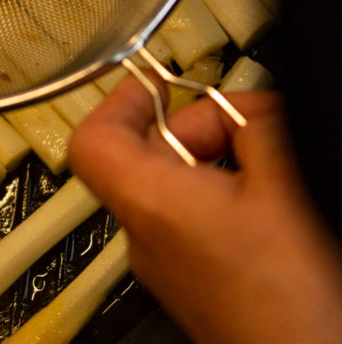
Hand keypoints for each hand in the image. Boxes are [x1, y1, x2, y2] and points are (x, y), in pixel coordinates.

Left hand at [66, 75, 341, 343]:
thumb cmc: (291, 306)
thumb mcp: (281, 190)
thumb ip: (257, 128)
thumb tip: (249, 101)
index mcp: (150, 204)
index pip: (93, 139)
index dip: (123, 99)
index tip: (156, 78)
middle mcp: (144, 235)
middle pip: (143, 152)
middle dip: (195, 123)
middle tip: (248, 118)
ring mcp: (164, 262)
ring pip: (169, 183)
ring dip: (212, 156)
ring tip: (265, 157)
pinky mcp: (190, 280)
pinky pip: (188, 215)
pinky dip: (220, 190)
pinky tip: (265, 196)